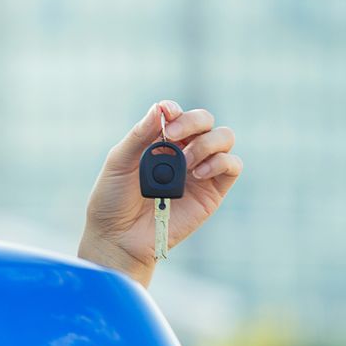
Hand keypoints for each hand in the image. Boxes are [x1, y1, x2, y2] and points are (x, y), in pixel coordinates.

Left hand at [81, 101, 241, 282]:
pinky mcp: (213, 192)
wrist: (119, 236)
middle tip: (172, 136)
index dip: (174, 110)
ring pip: (224, 138)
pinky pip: (233, 166)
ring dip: (206, 143)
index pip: (177, 114)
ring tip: (185, 162)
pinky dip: (220, 162)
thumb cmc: (113, 199)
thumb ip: (140, 135)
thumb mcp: (119, 162)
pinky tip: (198, 173)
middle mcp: (182, 151)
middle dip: (192, 121)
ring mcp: (200, 170)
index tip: (166, 113)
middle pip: (205, 120)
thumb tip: (160, 108)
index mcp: (159, 141)